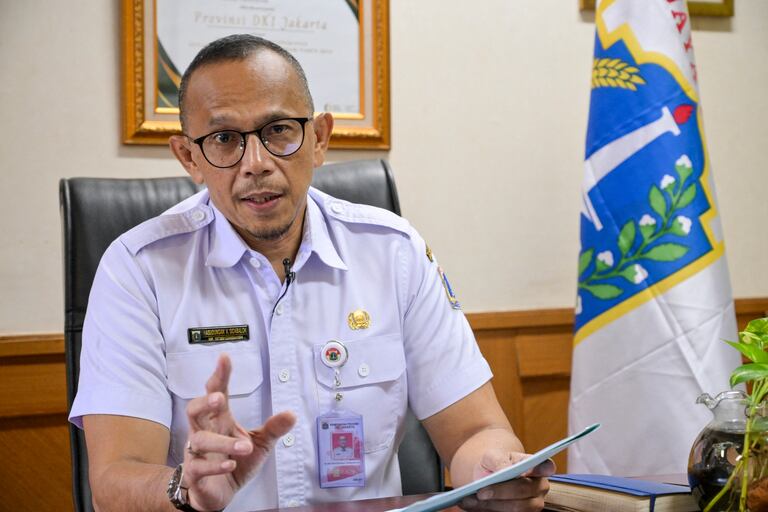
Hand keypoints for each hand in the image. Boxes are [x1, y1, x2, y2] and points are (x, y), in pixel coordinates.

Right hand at [182, 353, 295, 511]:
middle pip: (194, 410)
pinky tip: (230, 465)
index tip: (224, 358)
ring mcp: (197, 453)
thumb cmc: (236, 461)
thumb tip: (292, 414)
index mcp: (220, 420)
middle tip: (219, 398)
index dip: (219, 376)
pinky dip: (214, 466)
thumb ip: (273, 429)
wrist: (218, 493)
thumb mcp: (260, 443)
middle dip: (204, 402)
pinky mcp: (195, 474)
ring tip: (245, 447)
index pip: (216, 393)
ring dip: (223, 443)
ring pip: (199, 440)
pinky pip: (198, 467)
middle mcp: (205, 432)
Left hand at [459, 450, 555, 511]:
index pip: (546, 466)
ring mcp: (532, 505)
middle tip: (481, 492)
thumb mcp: (493, 456)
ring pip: (516, 508)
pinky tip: (470, 504)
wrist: (488, 475)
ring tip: (470, 499)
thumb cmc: (494, 462)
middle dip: (501, 492)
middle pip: (524, 491)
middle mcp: (539, 487)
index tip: (527, 469)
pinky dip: (486, 510)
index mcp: (538, 467)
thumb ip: (499, 461)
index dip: (541, 468)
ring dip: (492, 505)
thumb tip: (505, 471)